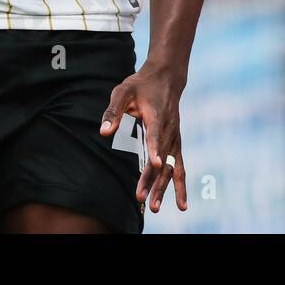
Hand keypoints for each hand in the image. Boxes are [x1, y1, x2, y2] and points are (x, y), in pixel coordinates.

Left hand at [100, 64, 188, 213]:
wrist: (167, 78)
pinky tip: (181, 204)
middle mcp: (169, 129)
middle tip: (141, 198)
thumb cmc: (141, 84)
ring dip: (163, 187)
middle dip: (152, 179)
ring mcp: (174, 138)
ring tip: (155, 207)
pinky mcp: (176, 143)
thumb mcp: (123, 91)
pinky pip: (178, 167)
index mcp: (156, 115)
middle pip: (161, 158)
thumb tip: (104, 132)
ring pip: (170, 167)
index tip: (155, 163)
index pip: (156, 134)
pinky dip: (179, 185)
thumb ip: (113, 110)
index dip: (155, 149)